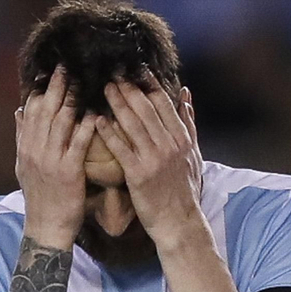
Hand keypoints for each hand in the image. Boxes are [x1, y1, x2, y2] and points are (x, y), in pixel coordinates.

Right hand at [15, 66, 97, 248]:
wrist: (46, 227)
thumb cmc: (40, 198)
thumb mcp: (23, 166)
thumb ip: (23, 137)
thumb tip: (20, 109)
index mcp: (26, 147)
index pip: (31, 111)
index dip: (41, 90)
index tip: (51, 72)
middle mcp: (36, 150)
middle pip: (46, 110)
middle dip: (56, 86)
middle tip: (67, 66)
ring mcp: (51, 160)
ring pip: (61, 121)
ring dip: (73, 99)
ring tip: (84, 80)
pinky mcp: (69, 171)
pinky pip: (79, 142)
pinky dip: (86, 125)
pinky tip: (95, 112)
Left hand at [96, 80, 207, 250]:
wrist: (179, 222)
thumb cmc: (184, 190)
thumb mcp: (193, 153)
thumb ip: (188, 123)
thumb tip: (185, 94)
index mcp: (180, 137)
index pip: (163, 103)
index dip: (148, 84)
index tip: (135, 69)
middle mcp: (168, 144)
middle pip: (146, 109)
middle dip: (129, 88)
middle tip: (113, 73)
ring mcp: (154, 159)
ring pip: (133, 124)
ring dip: (118, 104)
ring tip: (104, 88)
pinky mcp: (139, 175)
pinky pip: (121, 150)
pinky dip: (109, 133)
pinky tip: (97, 121)